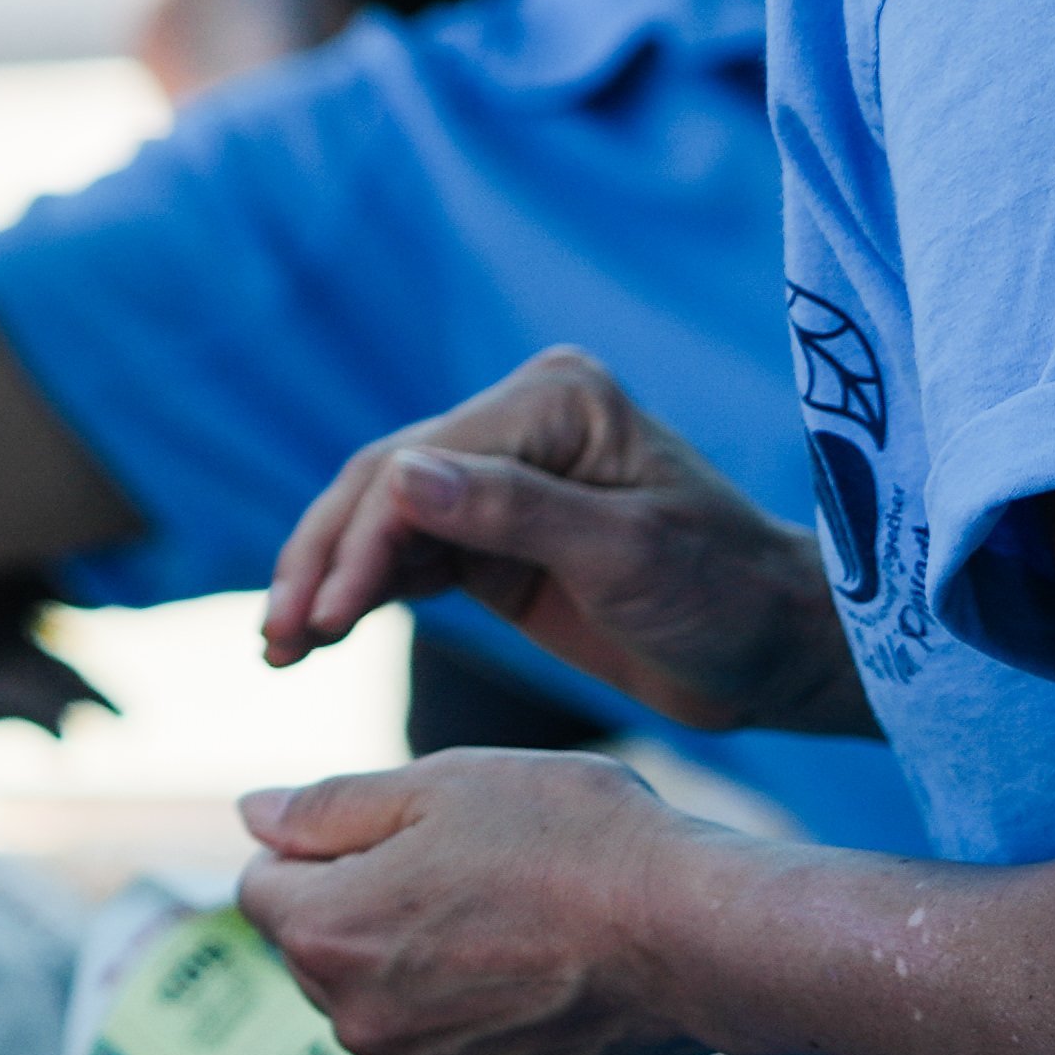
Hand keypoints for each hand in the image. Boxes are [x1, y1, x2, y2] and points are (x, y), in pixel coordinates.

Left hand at [235, 752, 718, 1054]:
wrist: (701, 938)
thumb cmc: (571, 844)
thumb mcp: (439, 786)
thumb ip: (328, 807)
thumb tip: (252, 816)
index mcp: (326, 937)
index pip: (263, 887)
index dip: (317, 850)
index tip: (393, 835)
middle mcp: (361, 1025)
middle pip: (318, 955)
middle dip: (362, 911)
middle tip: (463, 871)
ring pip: (389, 1008)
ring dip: (421, 968)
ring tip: (515, 922)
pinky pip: (459, 1053)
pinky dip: (483, 1019)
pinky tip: (546, 978)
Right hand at [262, 348, 857, 732]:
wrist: (777, 653)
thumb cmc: (729, 597)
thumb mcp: (628, 556)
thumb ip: (513, 513)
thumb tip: (399, 478)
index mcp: (554, 401)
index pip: (420, 464)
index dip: (361, 543)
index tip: (324, 619)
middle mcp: (517, 423)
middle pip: (380, 485)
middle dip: (323, 562)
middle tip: (277, 638)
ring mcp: (501, 477)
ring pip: (377, 520)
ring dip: (326, 581)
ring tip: (279, 648)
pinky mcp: (493, 536)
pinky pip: (402, 555)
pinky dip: (357, 593)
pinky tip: (316, 636)